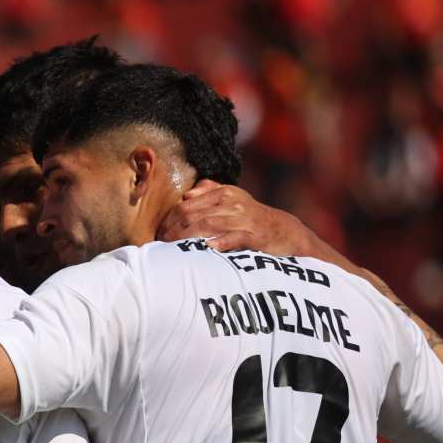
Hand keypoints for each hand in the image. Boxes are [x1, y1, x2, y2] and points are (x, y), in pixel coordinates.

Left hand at [158, 181, 319, 256]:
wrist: (284, 231)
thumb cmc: (251, 218)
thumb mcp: (233, 200)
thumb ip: (210, 193)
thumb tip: (187, 195)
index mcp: (223, 193)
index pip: (186, 205)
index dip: (169, 220)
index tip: (158, 233)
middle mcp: (232, 203)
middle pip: (192, 215)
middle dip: (172, 230)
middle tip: (160, 244)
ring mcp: (243, 219)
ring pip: (207, 225)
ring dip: (186, 238)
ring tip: (172, 250)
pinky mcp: (255, 235)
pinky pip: (233, 237)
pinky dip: (219, 242)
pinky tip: (206, 249)